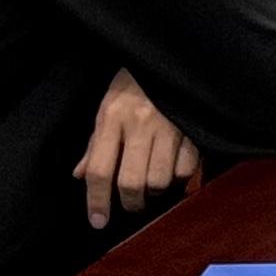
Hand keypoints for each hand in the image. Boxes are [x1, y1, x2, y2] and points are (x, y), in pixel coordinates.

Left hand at [72, 69, 203, 231]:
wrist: (169, 54)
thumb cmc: (133, 81)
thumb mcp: (106, 106)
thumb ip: (95, 143)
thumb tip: (81, 176)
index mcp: (112, 116)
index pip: (99, 170)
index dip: (97, 201)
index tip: (98, 221)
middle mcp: (140, 123)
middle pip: (130, 180)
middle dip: (130, 202)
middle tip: (131, 206)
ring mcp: (170, 126)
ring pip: (160, 179)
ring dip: (155, 192)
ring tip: (152, 189)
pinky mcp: (194, 127)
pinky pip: (187, 167)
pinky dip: (180, 178)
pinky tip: (175, 174)